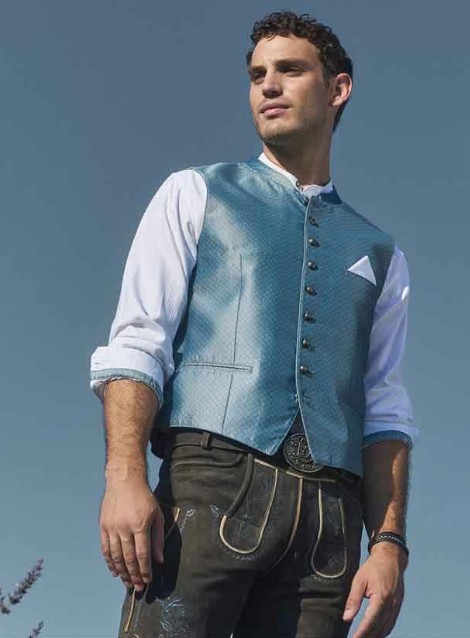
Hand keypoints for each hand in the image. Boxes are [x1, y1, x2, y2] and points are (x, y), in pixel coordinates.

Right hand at [99, 475, 164, 590]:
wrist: (124, 480)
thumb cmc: (144, 497)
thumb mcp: (157, 514)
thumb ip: (157, 538)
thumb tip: (159, 559)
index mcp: (140, 525)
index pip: (142, 554)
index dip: (145, 570)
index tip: (147, 580)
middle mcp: (124, 528)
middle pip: (128, 558)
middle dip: (134, 575)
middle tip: (137, 588)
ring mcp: (112, 528)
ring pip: (116, 556)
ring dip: (122, 572)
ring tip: (127, 583)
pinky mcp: (103, 526)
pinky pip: (106, 549)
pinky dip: (110, 562)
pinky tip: (114, 571)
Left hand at [343, 543, 406, 637]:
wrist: (391, 558)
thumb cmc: (373, 567)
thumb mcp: (359, 580)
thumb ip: (353, 600)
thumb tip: (347, 617)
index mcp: (381, 598)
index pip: (370, 622)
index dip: (361, 633)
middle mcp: (391, 605)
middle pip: (379, 628)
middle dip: (368, 636)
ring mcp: (396, 607)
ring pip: (386, 628)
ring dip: (376, 635)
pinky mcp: (398, 606)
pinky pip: (391, 623)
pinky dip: (383, 631)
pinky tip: (376, 633)